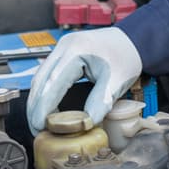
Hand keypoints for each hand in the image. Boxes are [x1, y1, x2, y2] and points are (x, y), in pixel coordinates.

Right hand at [26, 27, 142, 134]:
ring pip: (40, 77)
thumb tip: (85, 124)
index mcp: (76, 50)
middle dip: (35, 107)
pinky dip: (44, 92)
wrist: (133, 40)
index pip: (52, 82)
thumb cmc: (127, 56)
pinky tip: (47, 108)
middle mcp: (65, 46)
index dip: (43, 106)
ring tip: (39, 123)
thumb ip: (101, 101)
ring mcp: (62, 48)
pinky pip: (47, 75)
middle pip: (40, 80)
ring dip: (37, 100)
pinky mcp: (63, 54)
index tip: (39, 125)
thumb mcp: (118, 80)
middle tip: (36, 129)